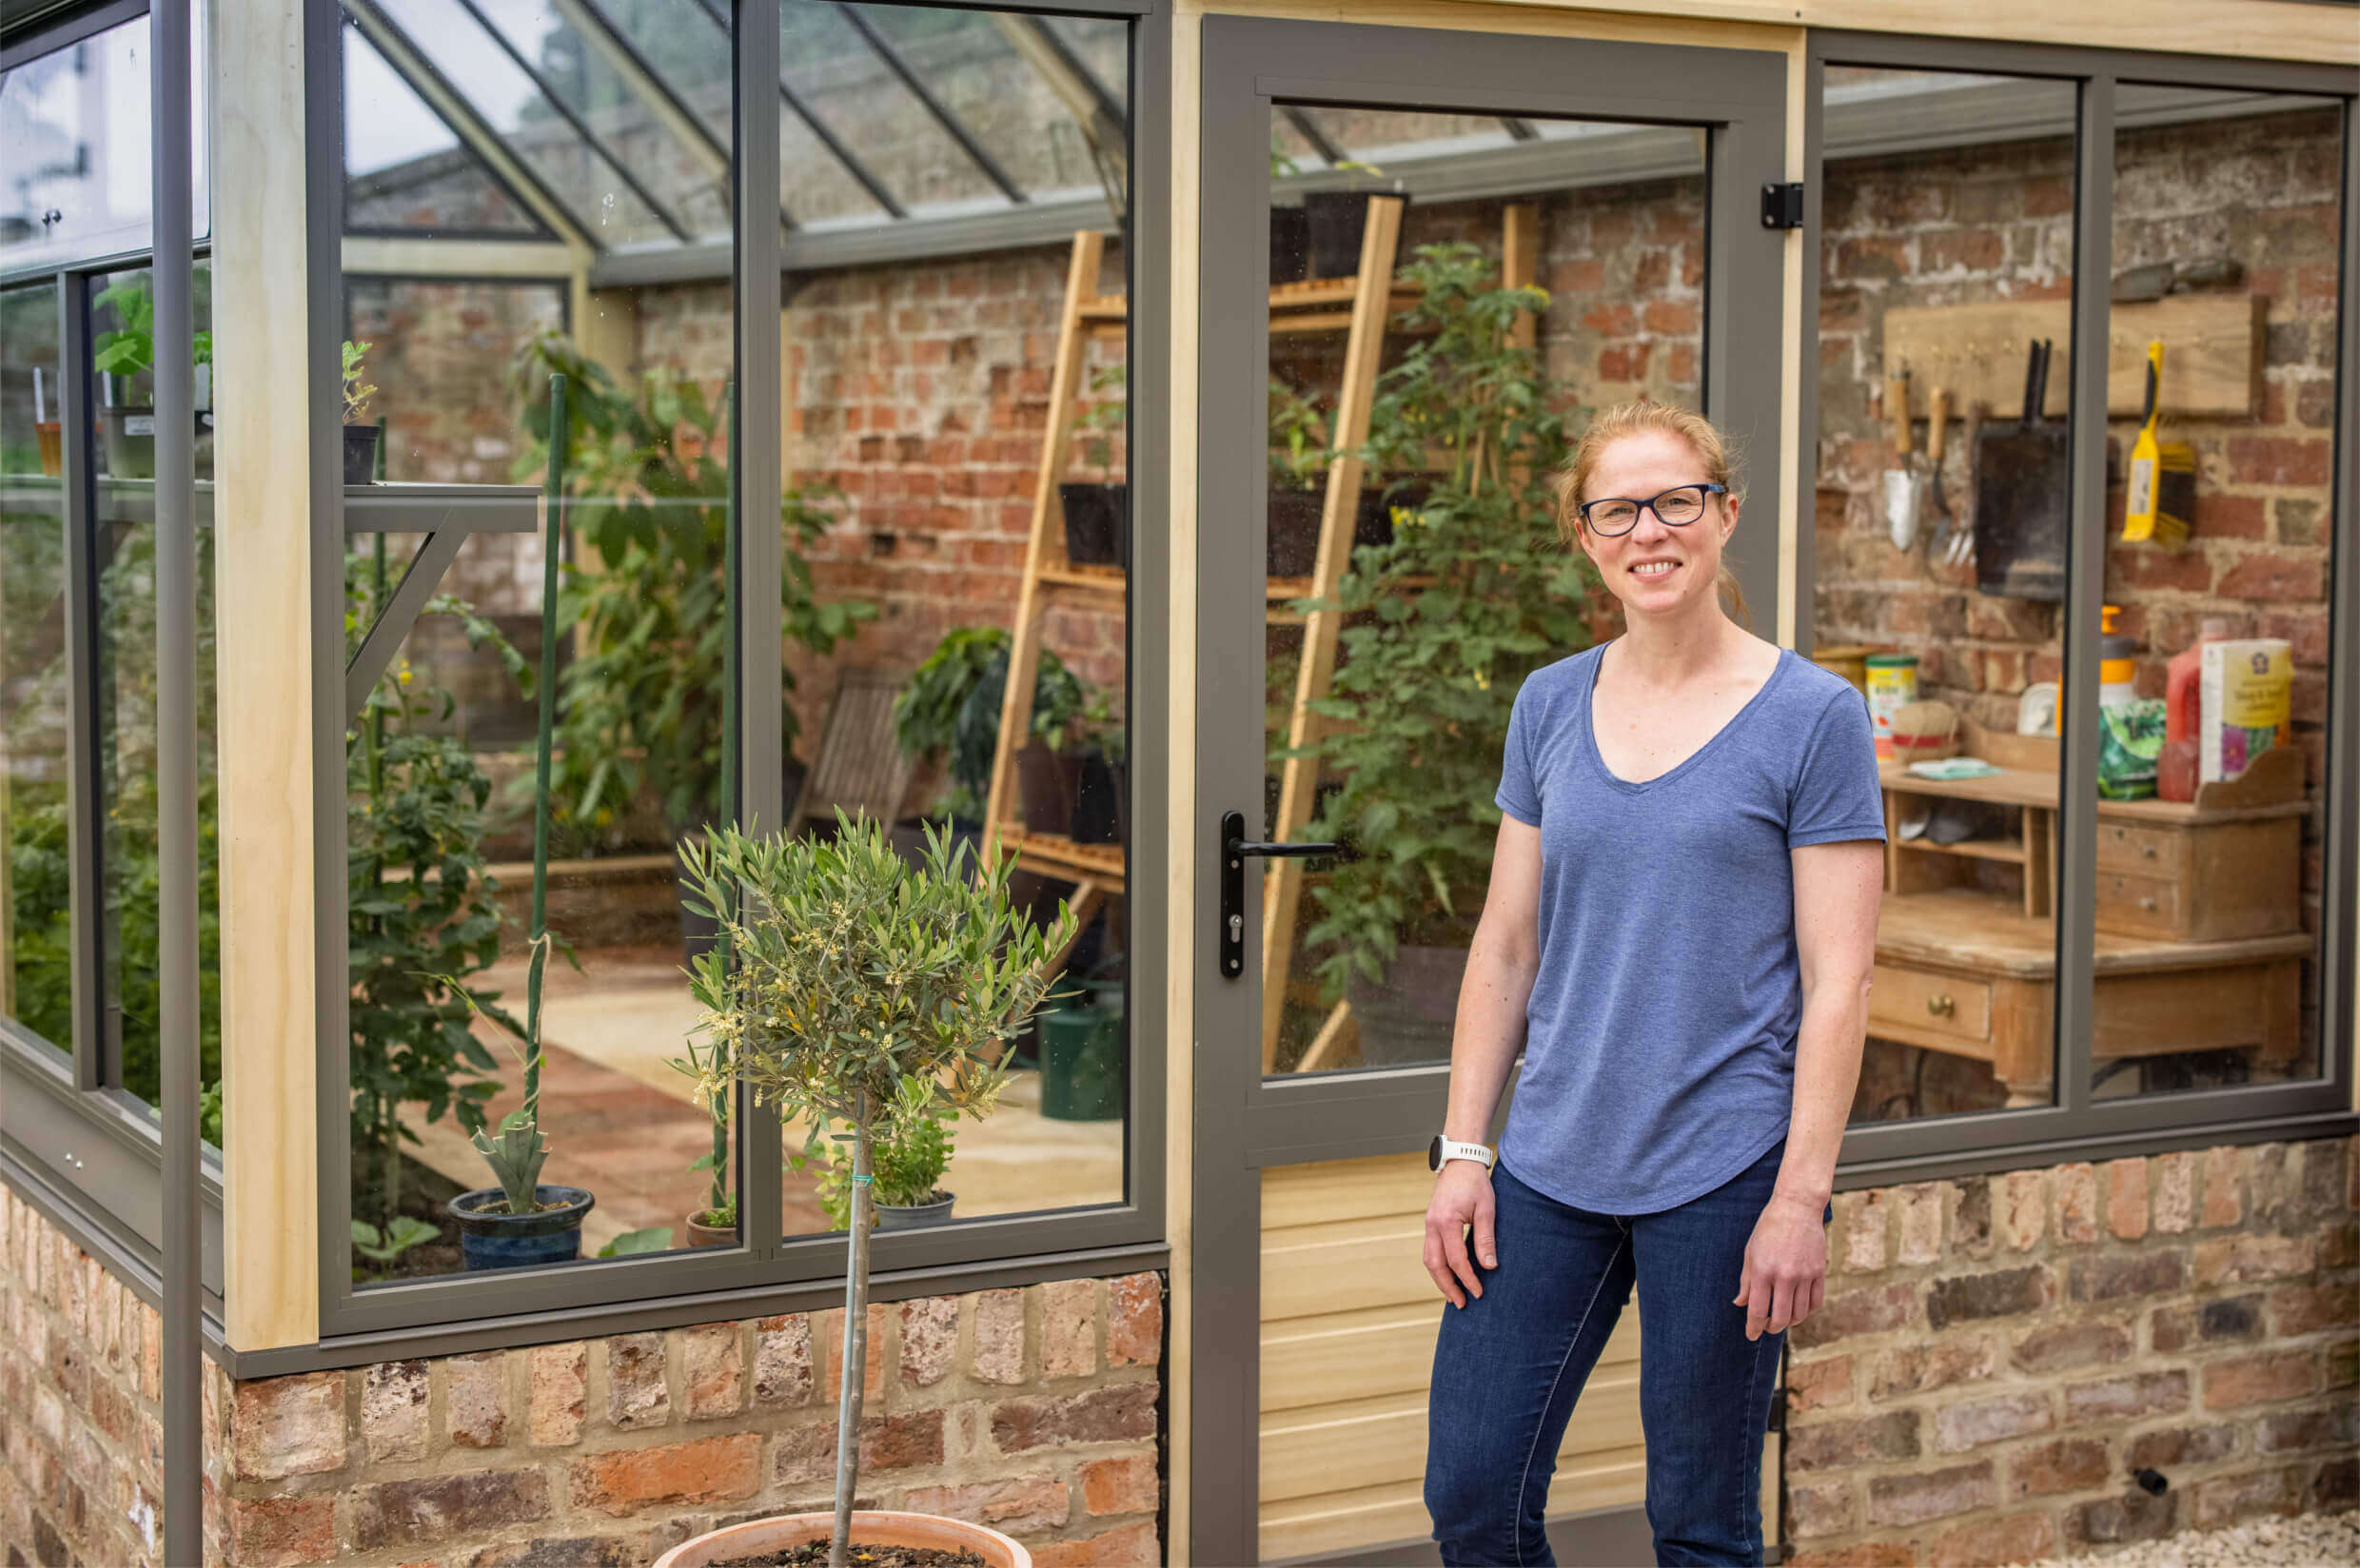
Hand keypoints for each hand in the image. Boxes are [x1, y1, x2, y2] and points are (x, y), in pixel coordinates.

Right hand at [1423, 1162, 1496, 1307]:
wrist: (1460, 1162)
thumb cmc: (1475, 1184)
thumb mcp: (1486, 1210)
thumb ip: (1486, 1239)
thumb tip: (1490, 1266)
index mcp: (1446, 1222)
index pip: (1456, 1260)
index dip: (1467, 1279)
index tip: (1479, 1292)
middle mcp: (1432, 1225)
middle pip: (1435, 1265)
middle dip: (1447, 1287)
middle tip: (1462, 1304)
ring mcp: (1429, 1224)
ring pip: (1429, 1260)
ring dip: (1440, 1280)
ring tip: (1454, 1295)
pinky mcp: (1431, 1224)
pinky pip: (1430, 1251)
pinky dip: (1438, 1267)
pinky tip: (1449, 1275)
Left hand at [1734, 1190, 1826, 1340]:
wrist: (1797, 1208)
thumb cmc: (1769, 1228)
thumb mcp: (1750, 1252)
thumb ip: (1746, 1281)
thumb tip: (1740, 1304)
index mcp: (1763, 1271)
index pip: (1758, 1310)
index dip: (1754, 1327)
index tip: (1751, 1335)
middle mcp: (1785, 1276)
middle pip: (1781, 1318)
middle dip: (1772, 1327)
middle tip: (1767, 1327)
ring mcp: (1805, 1275)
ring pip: (1800, 1313)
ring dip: (1790, 1322)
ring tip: (1782, 1318)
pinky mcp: (1819, 1272)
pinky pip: (1816, 1302)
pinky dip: (1807, 1311)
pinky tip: (1799, 1309)